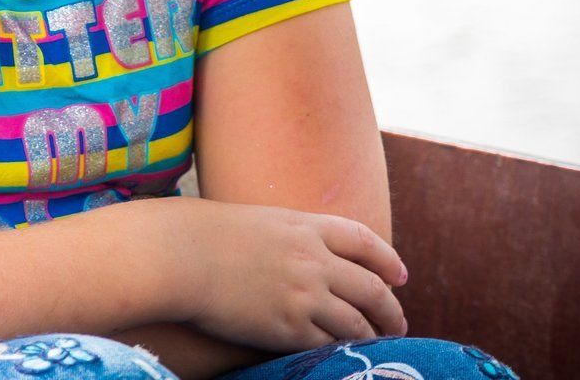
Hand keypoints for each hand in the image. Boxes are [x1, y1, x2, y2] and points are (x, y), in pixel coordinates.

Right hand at [174, 197, 408, 352]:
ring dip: (372, 336)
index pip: (363, 240)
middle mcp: (313, 260)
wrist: (179, 256)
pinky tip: (343, 357)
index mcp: (306, 227)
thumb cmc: (205, 236)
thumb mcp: (259, 222)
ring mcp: (304, 295)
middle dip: (391, 309)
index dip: (387, 259)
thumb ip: (290, 237)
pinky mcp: (287, 328)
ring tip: (377, 346)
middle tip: (398, 322)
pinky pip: (327, 345)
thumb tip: (305, 255)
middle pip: (371, 287)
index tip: (400, 275)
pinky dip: (341, 352)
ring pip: (357, 323)